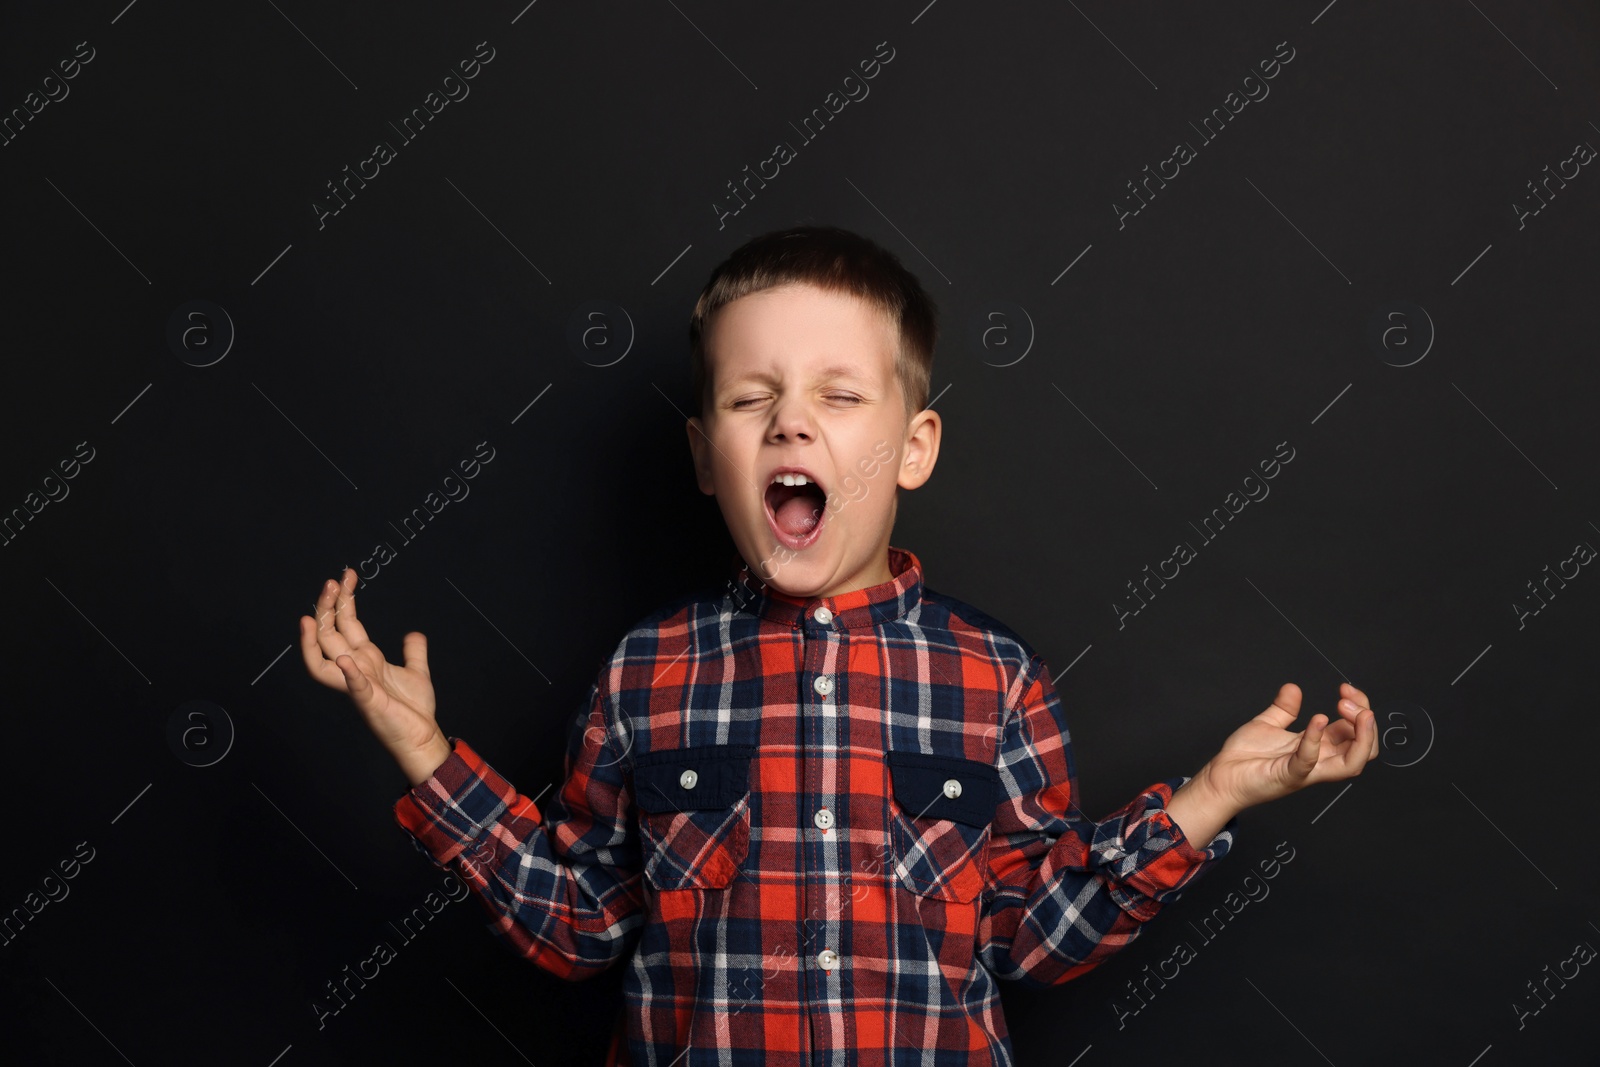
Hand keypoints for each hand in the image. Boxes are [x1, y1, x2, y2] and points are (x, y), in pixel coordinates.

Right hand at [299, 568, 450, 785]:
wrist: (422, 737)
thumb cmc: (414, 710)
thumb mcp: (416, 672)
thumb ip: (413, 652)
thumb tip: (413, 633)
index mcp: (367, 659)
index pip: (347, 624)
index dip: (345, 600)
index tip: (346, 577)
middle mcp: (357, 668)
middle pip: (331, 633)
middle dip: (328, 607)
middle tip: (331, 582)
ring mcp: (359, 685)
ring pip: (325, 659)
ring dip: (318, 637)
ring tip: (315, 614)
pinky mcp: (369, 702)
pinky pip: (354, 686)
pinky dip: (349, 673)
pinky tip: (345, 660)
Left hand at [1196, 682, 1379, 811]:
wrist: (1221, 776)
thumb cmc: (1245, 757)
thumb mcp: (1268, 725)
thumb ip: (1284, 708)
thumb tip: (1293, 688)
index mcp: (1319, 747)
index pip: (1356, 732)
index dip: (1359, 708)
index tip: (1345, 689)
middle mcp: (1319, 761)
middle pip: (1363, 749)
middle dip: (1366, 721)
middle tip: (1348, 699)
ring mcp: (1306, 771)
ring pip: (1351, 764)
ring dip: (1361, 737)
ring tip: (1357, 713)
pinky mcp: (1288, 776)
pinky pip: (1308, 761)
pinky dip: (1315, 740)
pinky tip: (1317, 720)